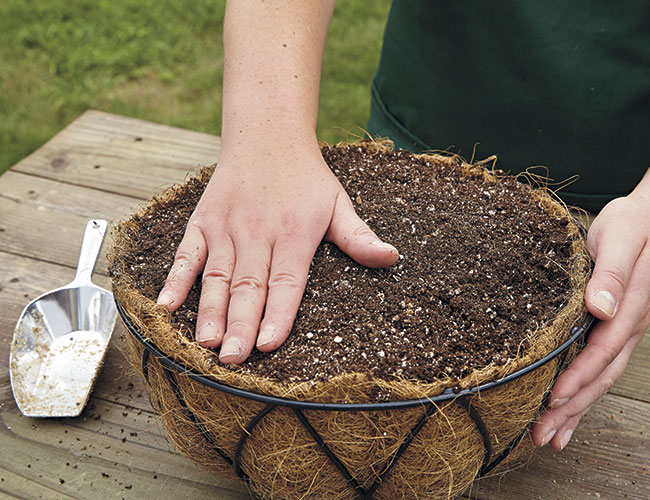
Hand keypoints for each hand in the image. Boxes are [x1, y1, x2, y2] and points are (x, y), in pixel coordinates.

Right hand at [156, 141, 397, 363]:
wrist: (267, 136)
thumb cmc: (306, 178)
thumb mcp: (338, 203)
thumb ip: (359, 236)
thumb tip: (392, 258)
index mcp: (294, 234)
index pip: (286, 282)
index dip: (278, 313)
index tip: (269, 344)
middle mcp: (257, 233)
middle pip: (249, 285)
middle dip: (240, 324)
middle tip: (233, 360)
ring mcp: (226, 228)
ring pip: (217, 275)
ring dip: (210, 311)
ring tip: (205, 344)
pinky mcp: (202, 222)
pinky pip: (187, 254)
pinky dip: (175, 279)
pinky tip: (166, 306)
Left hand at [532, 192, 649, 449]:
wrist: (646, 216)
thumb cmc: (633, 222)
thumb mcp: (621, 237)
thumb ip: (612, 272)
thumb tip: (602, 308)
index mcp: (632, 305)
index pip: (603, 349)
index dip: (579, 376)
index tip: (553, 398)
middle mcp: (630, 323)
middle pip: (602, 374)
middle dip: (573, 407)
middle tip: (544, 434)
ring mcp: (624, 329)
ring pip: (602, 377)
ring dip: (577, 409)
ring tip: (552, 436)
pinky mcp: (615, 327)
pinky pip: (602, 365)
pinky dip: (584, 389)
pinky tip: (568, 407)